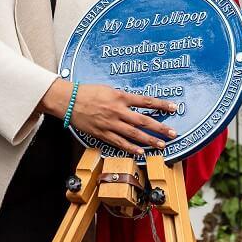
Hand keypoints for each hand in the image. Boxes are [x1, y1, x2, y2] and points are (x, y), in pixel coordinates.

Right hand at [40, 80, 176, 155]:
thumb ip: (122, 97)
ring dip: (149, 140)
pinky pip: (119, 142)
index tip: (174, 107)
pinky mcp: (102, 133)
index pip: (145, 101)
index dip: (161, 105)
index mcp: (120, 96)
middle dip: (160, 127)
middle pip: (143, 120)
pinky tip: (140, 152)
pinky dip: (130, 148)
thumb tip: (136, 102)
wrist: (68, 100)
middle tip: (173, 133)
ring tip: (161, 145)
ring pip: (134, 134)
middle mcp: (117, 111)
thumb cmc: (87, 92)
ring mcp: (110, 123)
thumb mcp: (108, 89)